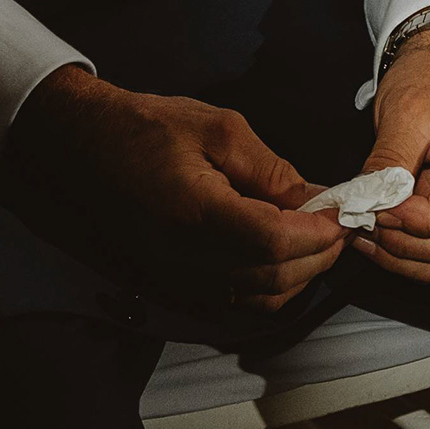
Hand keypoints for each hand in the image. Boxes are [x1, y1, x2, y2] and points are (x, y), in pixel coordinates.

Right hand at [4, 67, 346, 321]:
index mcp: (195, 214)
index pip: (274, 243)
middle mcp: (187, 259)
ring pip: (261, 298)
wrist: (87, 147)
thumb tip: (318, 201)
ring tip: (318, 236)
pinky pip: (239, 300)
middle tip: (340, 224)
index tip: (343, 212)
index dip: (318, 233)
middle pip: (274, 279)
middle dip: (319, 255)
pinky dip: (273, 284)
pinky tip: (284, 251)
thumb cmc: (148, 128)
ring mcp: (181, 278)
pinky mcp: (178, 284)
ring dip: (300, 273)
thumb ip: (272, 170)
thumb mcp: (219, 129)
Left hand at [354, 27, 429, 288]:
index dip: (422, 220)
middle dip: (408, 244)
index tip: (379, 209)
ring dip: (405, 259)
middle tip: (363, 222)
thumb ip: (391, 159)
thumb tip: (370, 203)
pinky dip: (409, 258)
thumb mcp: (407, 110)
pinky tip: (378, 239)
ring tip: (364, 233)